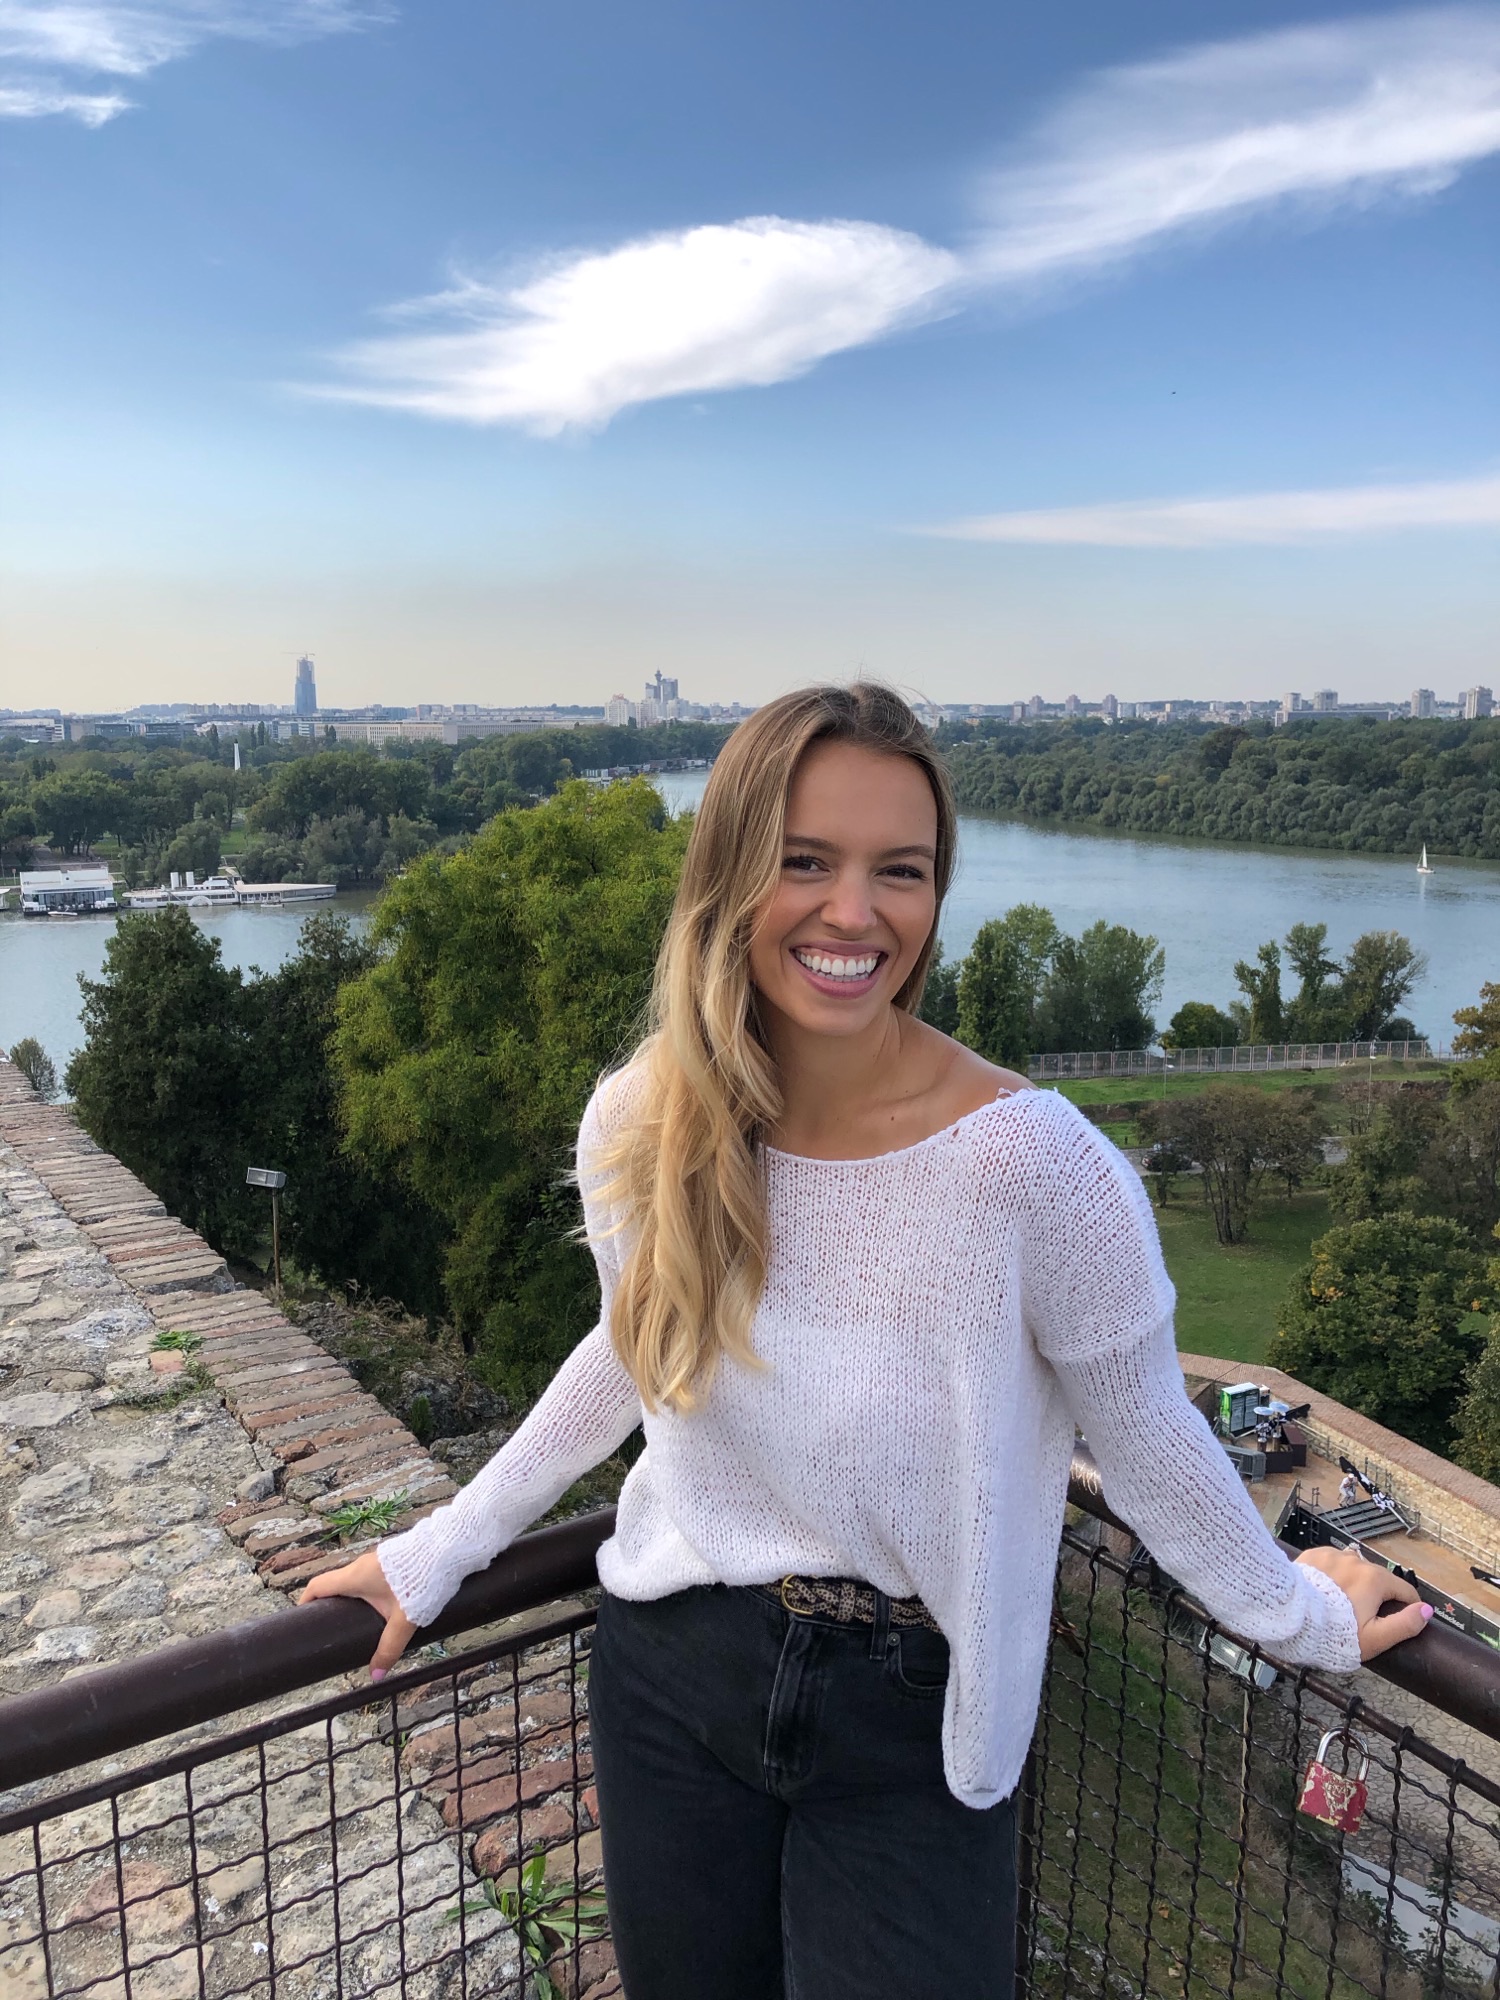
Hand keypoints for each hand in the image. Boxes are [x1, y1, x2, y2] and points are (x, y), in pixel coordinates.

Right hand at [300, 1551, 417, 1680]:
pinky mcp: (394, 1559)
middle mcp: (362, 1564)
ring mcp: (378, 1560)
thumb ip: (389, 1648)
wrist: (448, 1548)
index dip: (306, 1601)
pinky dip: (369, 1590)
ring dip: (353, 1596)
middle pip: (336, 1583)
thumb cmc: (421, 1580)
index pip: (318, 1586)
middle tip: (332, 1627)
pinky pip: (373, 1576)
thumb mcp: (403, 1621)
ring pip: (357, 1579)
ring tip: (358, 1620)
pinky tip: (382, 1605)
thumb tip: (375, 1676)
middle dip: (331, 1603)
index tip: (303, 1618)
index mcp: (355, 1576)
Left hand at [1295, 1546, 1432, 1660]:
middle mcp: (1356, 1561)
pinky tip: (1324, 1591)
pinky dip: (1333, 1575)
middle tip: (1363, 1618)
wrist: (1290, 1617)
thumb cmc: (1334, 1632)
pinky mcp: (1313, 1555)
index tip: (1402, 1619)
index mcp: (1375, 1579)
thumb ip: (1405, 1624)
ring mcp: (1333, 1555)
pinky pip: (1332, 1564)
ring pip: (1354, 1569)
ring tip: (1341, 1604)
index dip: (1408, 1607)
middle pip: (1378, 1579)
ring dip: (1354, 1582)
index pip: (1405, 1590)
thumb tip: (1427, 1611)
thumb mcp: (1375, 1638)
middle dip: (1377, 1596)